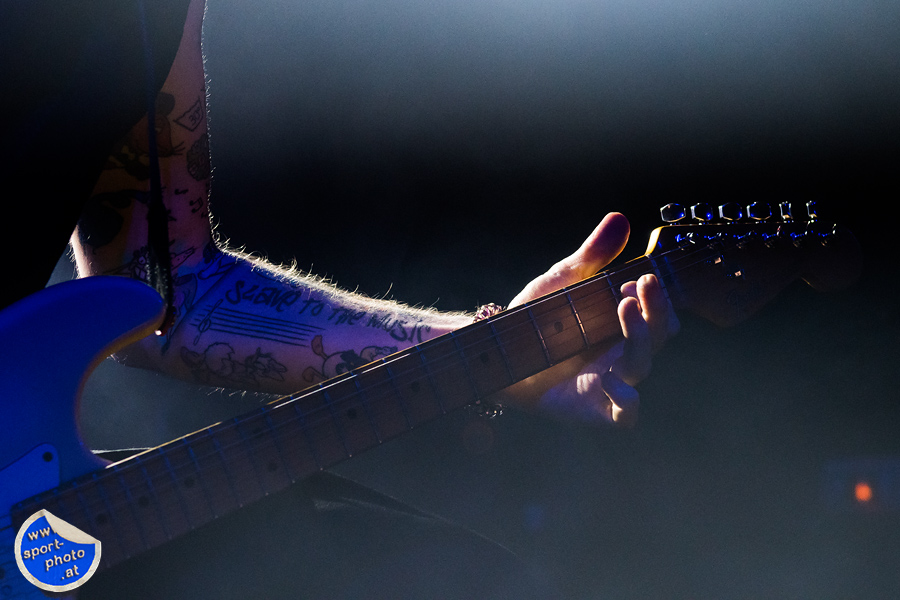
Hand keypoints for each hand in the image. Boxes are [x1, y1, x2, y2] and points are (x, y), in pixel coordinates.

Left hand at [498, 213, 678, 426]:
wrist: (495, 350)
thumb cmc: (534, 317)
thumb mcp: (563, 281)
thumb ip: (592, 255)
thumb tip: (620, 218)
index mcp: (621, 324)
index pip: (659, 312)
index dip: (659, 297)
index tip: (643, 275)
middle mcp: (621, 353)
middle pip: (659, 336)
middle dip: (656, 310)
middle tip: (638, 286)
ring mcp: (609, 382)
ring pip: (642, 367)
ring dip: (642, 339)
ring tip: (624, 309)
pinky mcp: (591, 408)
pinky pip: (624, 416)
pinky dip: (627, 402)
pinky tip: (612, 380)